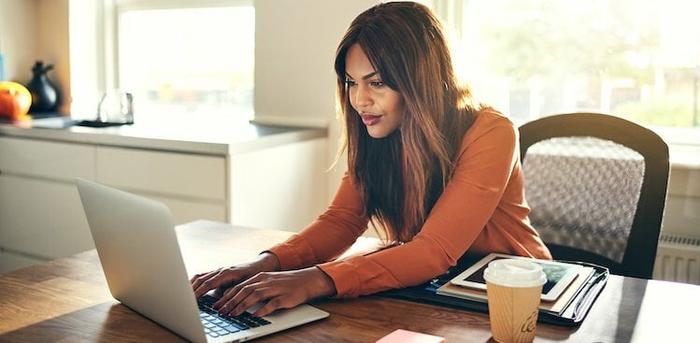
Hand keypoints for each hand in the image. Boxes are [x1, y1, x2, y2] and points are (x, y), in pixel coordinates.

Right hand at [190, 252, 279, 297]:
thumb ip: (232, 290)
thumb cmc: (253, 275)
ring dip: (191, 285)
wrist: (259, 265)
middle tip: (182, 300)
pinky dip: (195, 282)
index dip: (198, 292)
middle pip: (201, 280)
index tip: (191, 300)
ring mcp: (218, 270)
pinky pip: (203, 275)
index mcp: (226, 273)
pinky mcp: (217, 272)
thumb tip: (221, 298)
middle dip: (191, 290)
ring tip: (183, 294)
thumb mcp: (244, 284)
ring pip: (200, 276)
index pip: (208, 284)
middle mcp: (220, 270)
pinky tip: (190, 288)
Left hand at [212, 267, 335, 316]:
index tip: (217, 305)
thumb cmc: (286, 283)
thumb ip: (253, 288)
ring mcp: (275, 289)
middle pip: (244, 291)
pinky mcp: (284, 297)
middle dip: (231, 302)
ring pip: (255, 296)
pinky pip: (272, 304)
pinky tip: (255, 315)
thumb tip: (237, 297)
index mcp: (259, 277)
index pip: (239, 287)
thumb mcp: (267, 282)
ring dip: (242, 306)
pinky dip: (263, 309)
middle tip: (221, 311)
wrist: (306, 280)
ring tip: (233, 314)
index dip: (227, 296)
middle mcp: (265, 282)